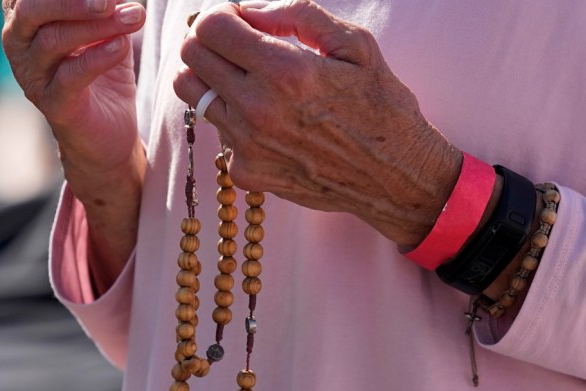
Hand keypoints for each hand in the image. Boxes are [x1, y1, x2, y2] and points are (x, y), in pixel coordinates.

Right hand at [2, 0, 146, 174]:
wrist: (109, 132)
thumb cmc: (103, 72)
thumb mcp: (107, 29)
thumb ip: (107, 6)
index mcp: (26, 19)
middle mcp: (18, 44)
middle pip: (31, 9)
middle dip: (72, 0)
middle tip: (109, 0)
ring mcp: (32, 77)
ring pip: (53, 41)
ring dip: (97, 26)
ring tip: (132, 17)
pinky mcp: (53, 105)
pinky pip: (70, 76)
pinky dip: (98, 57)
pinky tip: (121, 45)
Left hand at [173, 0, 462, 247]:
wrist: (395, 177)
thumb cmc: (382, 106)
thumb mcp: (355, 45)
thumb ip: (297, 15)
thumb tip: (248, 9)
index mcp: (285, 72)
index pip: (209, 29)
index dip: (217, 14)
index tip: (234, 16)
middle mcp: (258, 111)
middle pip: (190, 59)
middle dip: (207, 40)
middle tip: (234, 41)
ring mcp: (247, 146)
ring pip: (194, 95)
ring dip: (212, 77)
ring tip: (245, 77)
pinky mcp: (247, 172)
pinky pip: (219, 133)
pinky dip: (234, 119)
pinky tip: (267, 119)